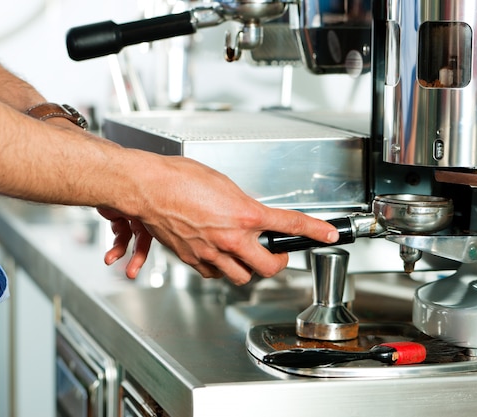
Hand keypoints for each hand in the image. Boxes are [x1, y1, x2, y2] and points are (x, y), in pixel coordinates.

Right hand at [104, 153, 338, 284]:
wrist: (148, 188)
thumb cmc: (179, 178)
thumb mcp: (222, 183)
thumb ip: (241, 203)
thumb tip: (249, 212)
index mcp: (244, 214)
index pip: (290, 224)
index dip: (315, 231)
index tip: (328, 234)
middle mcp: (231, 238)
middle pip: (268, 268)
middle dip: (277, 263)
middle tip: (276, 253)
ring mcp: (211, 252)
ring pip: (241, 277)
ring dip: (248, 269)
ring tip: (246, 256)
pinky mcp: (193, 259)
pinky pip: (214, 274)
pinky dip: (221, 269)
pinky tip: (219, 257)